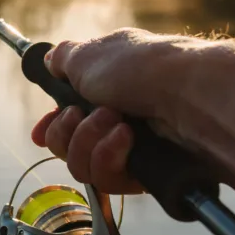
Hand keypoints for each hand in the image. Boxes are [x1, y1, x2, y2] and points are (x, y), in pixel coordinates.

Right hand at [30, 28, 234, 225]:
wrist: (192, 96)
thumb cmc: (143, 68)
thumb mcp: (89, 54)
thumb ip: (63, 59)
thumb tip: (51, 60)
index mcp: (106, 86)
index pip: (68, 116)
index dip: (52, 127)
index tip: (41, 132)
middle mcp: (119, 117)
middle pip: (67, 146)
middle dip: (68, 131)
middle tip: (85, 114)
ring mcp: (133, 148)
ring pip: (82, 166)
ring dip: (89, 142)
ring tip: (117, 123)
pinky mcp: (145, 174)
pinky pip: (107, 180)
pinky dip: (110, 157)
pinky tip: (128, 140)